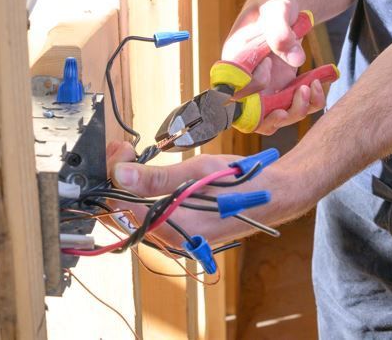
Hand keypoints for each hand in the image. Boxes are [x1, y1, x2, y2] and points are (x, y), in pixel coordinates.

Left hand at [105, 140, 305, 246]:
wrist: (275, 195)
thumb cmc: (242, 182)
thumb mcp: (198, 172)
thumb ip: (156, 177)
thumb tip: (120, 174)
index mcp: (176, 229)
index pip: (125, 207)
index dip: (116, 176)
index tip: (122, 150)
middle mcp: (173, 240)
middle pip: (128, 213)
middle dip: (119, 179)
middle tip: (123, 149)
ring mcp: (179, 238)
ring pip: (139, 213)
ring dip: (131, 185)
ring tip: (131, 156)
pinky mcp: (184, 232)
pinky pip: (154, 214)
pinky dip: (146, 193)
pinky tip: (148, 174)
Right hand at [223, 0, 326, 133]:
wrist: (286, 5)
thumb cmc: (273, 3)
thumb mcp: (276, 10)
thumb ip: (281, 31)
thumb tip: (296, 58)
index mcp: (234, 62)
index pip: (234, 92)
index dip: (252, 88)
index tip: (268, 64)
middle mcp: (246, 81)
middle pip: (253, 117)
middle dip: (277, 117)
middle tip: (299, 96)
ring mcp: (265, 88)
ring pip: (276, 117)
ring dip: (297, 110)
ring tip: (312, 86)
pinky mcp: (282, 89)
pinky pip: (295, 106)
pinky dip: (311, 101)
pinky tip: (319, 81)